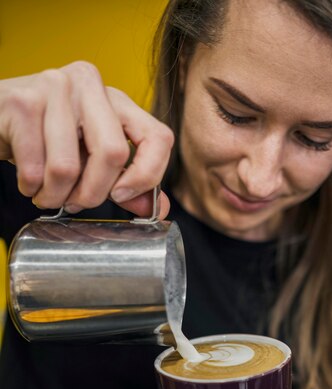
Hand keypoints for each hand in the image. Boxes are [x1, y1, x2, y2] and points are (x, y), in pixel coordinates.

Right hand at [0, 61, 173, 216]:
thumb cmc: (48, 141)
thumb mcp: (91, 159)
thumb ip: (125, 182)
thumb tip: (157, 209)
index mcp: (116, 99)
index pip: (158, 137)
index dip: (148, 176)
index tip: (123, 197)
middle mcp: (90, 84)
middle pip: (114, 154)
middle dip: (93, 194)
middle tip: (76, 202)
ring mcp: (55, 87)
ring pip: (68, 167)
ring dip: (55, 196)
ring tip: (47, 192)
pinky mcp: (22, 102)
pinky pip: (35, 169)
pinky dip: (31, 188)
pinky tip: (29, 181)